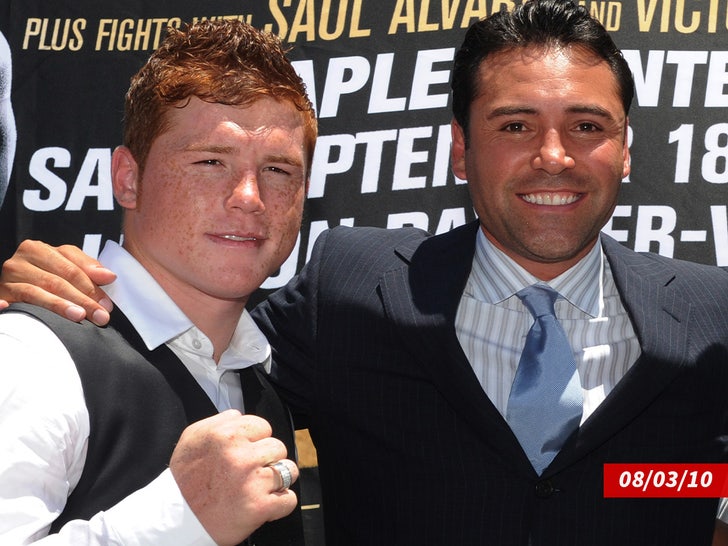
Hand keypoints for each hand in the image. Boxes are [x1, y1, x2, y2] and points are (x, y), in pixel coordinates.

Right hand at [0, 240, 115, 324]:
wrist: (12, 289)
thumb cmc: (44, 279)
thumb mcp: (66, 269)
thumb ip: (88, 270)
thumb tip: (110, 276)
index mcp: (40, 249)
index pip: (71, 265)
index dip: (92, 284)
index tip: (107, 303)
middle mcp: (22, 259)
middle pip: (58, 279)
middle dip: (83, 299)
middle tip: (100, 315)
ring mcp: (9, 276)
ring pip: (39, 291)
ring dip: (61, 305)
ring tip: (80, 316)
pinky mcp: (1, 293)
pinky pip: (13, 300)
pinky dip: (19, 306)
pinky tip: (33, 315)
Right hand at [170, 410, 298, 545]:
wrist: (177, 522)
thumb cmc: (185, 480)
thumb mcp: (192, 437)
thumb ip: (219, 421)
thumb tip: (240, 416)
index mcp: (225, 435)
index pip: (263, 426)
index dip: (256, 440)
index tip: (247, 452)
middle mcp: (241, 456)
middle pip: (278, 447)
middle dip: (268, 459)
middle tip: (251, 472)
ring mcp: (253, 481)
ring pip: (289, 470)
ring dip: (278, 480)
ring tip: (260, 487)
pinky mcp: (261, 506)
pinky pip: (288, 499)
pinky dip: (280, 503)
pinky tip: (264, 503)